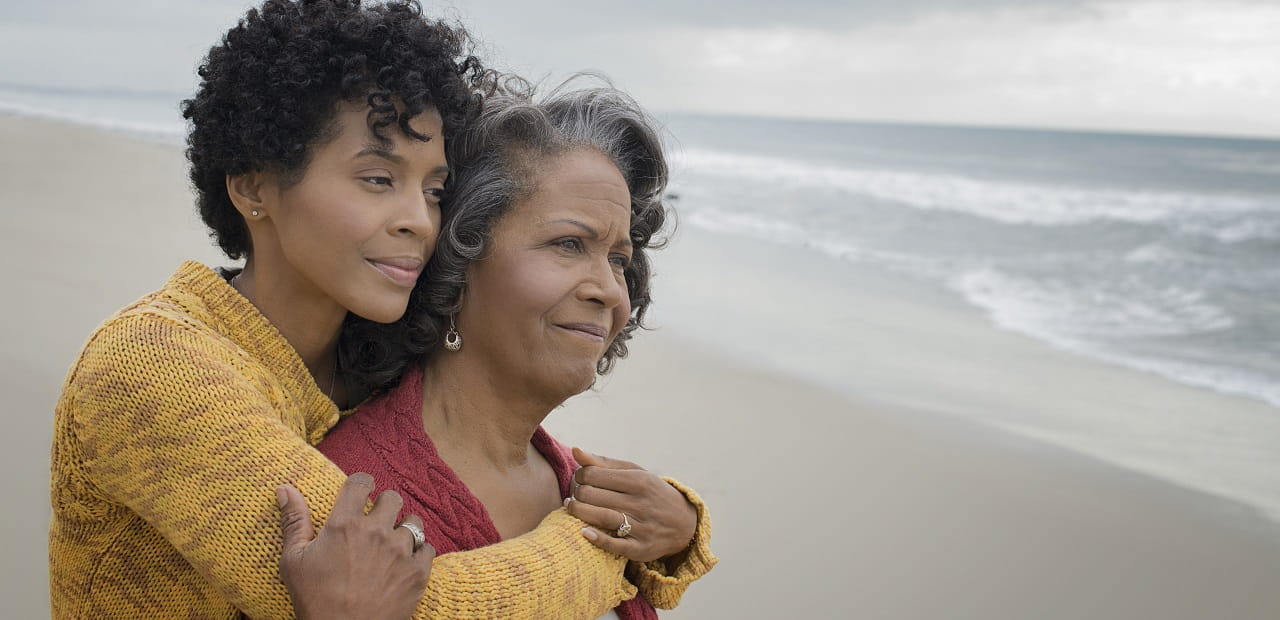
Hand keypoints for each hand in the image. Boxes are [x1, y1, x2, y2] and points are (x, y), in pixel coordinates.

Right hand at [276, 473, 433, 619]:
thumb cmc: (314, 599)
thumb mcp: (294, 560)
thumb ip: (293, 521)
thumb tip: (284, 488)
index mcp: (345, 524)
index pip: (361, 482)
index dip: (362, 484)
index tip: (361, 492)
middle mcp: (376, 532)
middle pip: (393, 498)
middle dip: (384, 505)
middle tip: (376, 521)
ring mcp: (400, 551)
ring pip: (413, 523)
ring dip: (403, 528)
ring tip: (392, 542)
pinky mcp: (417, 572)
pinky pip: (428, 548)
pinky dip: (419, 553)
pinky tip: (405, 562)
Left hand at [564, 447, 697, 562]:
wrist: (685, 524)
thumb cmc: (651, 493)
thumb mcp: (634, 473)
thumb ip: (603, 463)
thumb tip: (575, 451)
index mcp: (638, 480)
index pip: (594, 474)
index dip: (579, 475)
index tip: (579, 478)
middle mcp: (641, 502)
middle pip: (593, 495)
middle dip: (577, 492)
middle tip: (575, 494)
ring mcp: (642, 526)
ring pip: (601, 517)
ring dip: (578, 512)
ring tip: (571, 507)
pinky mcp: (641, 548)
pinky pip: (615, 544)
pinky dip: (597, 539)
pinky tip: (584, 532)